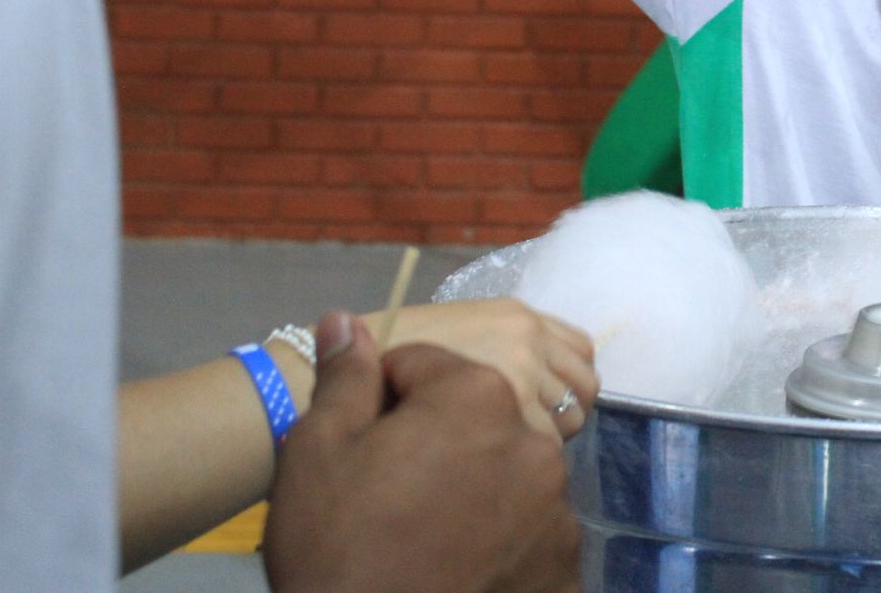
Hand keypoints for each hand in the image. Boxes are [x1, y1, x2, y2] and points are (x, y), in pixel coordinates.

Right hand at [265, 311, 580, 592]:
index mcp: (478, 394)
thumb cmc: (337, 546)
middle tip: (389, 486)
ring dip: (474, 481)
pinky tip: (457, 559)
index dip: (383, 398)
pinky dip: (500, 534)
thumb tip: (346, 319)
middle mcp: (533, 439)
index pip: (424, 365)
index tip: (360, 441)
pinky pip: (529, 525)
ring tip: (424, 527)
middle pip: (476, 415)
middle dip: (437, 435)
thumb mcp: (316, 451)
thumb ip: (344, 377)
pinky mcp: (564, 561)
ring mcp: (556, 504)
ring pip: (507, 468)